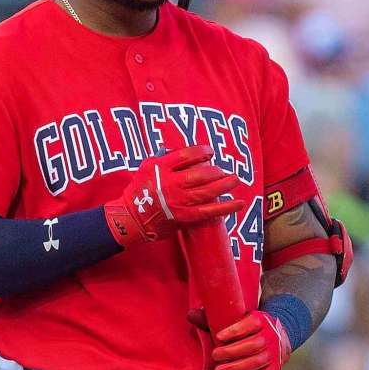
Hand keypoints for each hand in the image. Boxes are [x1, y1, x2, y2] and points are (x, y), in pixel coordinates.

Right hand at [104, 145, 243, 247]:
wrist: (130, 218)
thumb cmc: (139, 190)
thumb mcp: (147, 166)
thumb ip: (165, 156)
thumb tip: (185, 151)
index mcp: (160, 167)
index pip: (186, 155)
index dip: (202, 151)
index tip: (210, 152)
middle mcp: (170, 183)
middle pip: (201, 173)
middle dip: (216, 170)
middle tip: (223, 170)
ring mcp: (178, 201)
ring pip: (207, 191)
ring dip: (224, 184)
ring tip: (234, 179)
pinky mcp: (183, 216)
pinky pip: (209, 211)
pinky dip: (226, 207)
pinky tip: (238, 202)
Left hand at [189, 308, 290, 369]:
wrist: (277, 337)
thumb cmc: (246, 328)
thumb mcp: (233, 319)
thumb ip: (212, 318)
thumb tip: (190, 314)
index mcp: (260, 320)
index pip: (249, 324)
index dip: (234, 331)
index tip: (218, 337)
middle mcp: (270, 336)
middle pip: (252, 345)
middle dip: (231, 352)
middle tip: (215, 356)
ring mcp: (275, 353)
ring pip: (256, 362)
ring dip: (236, 369)